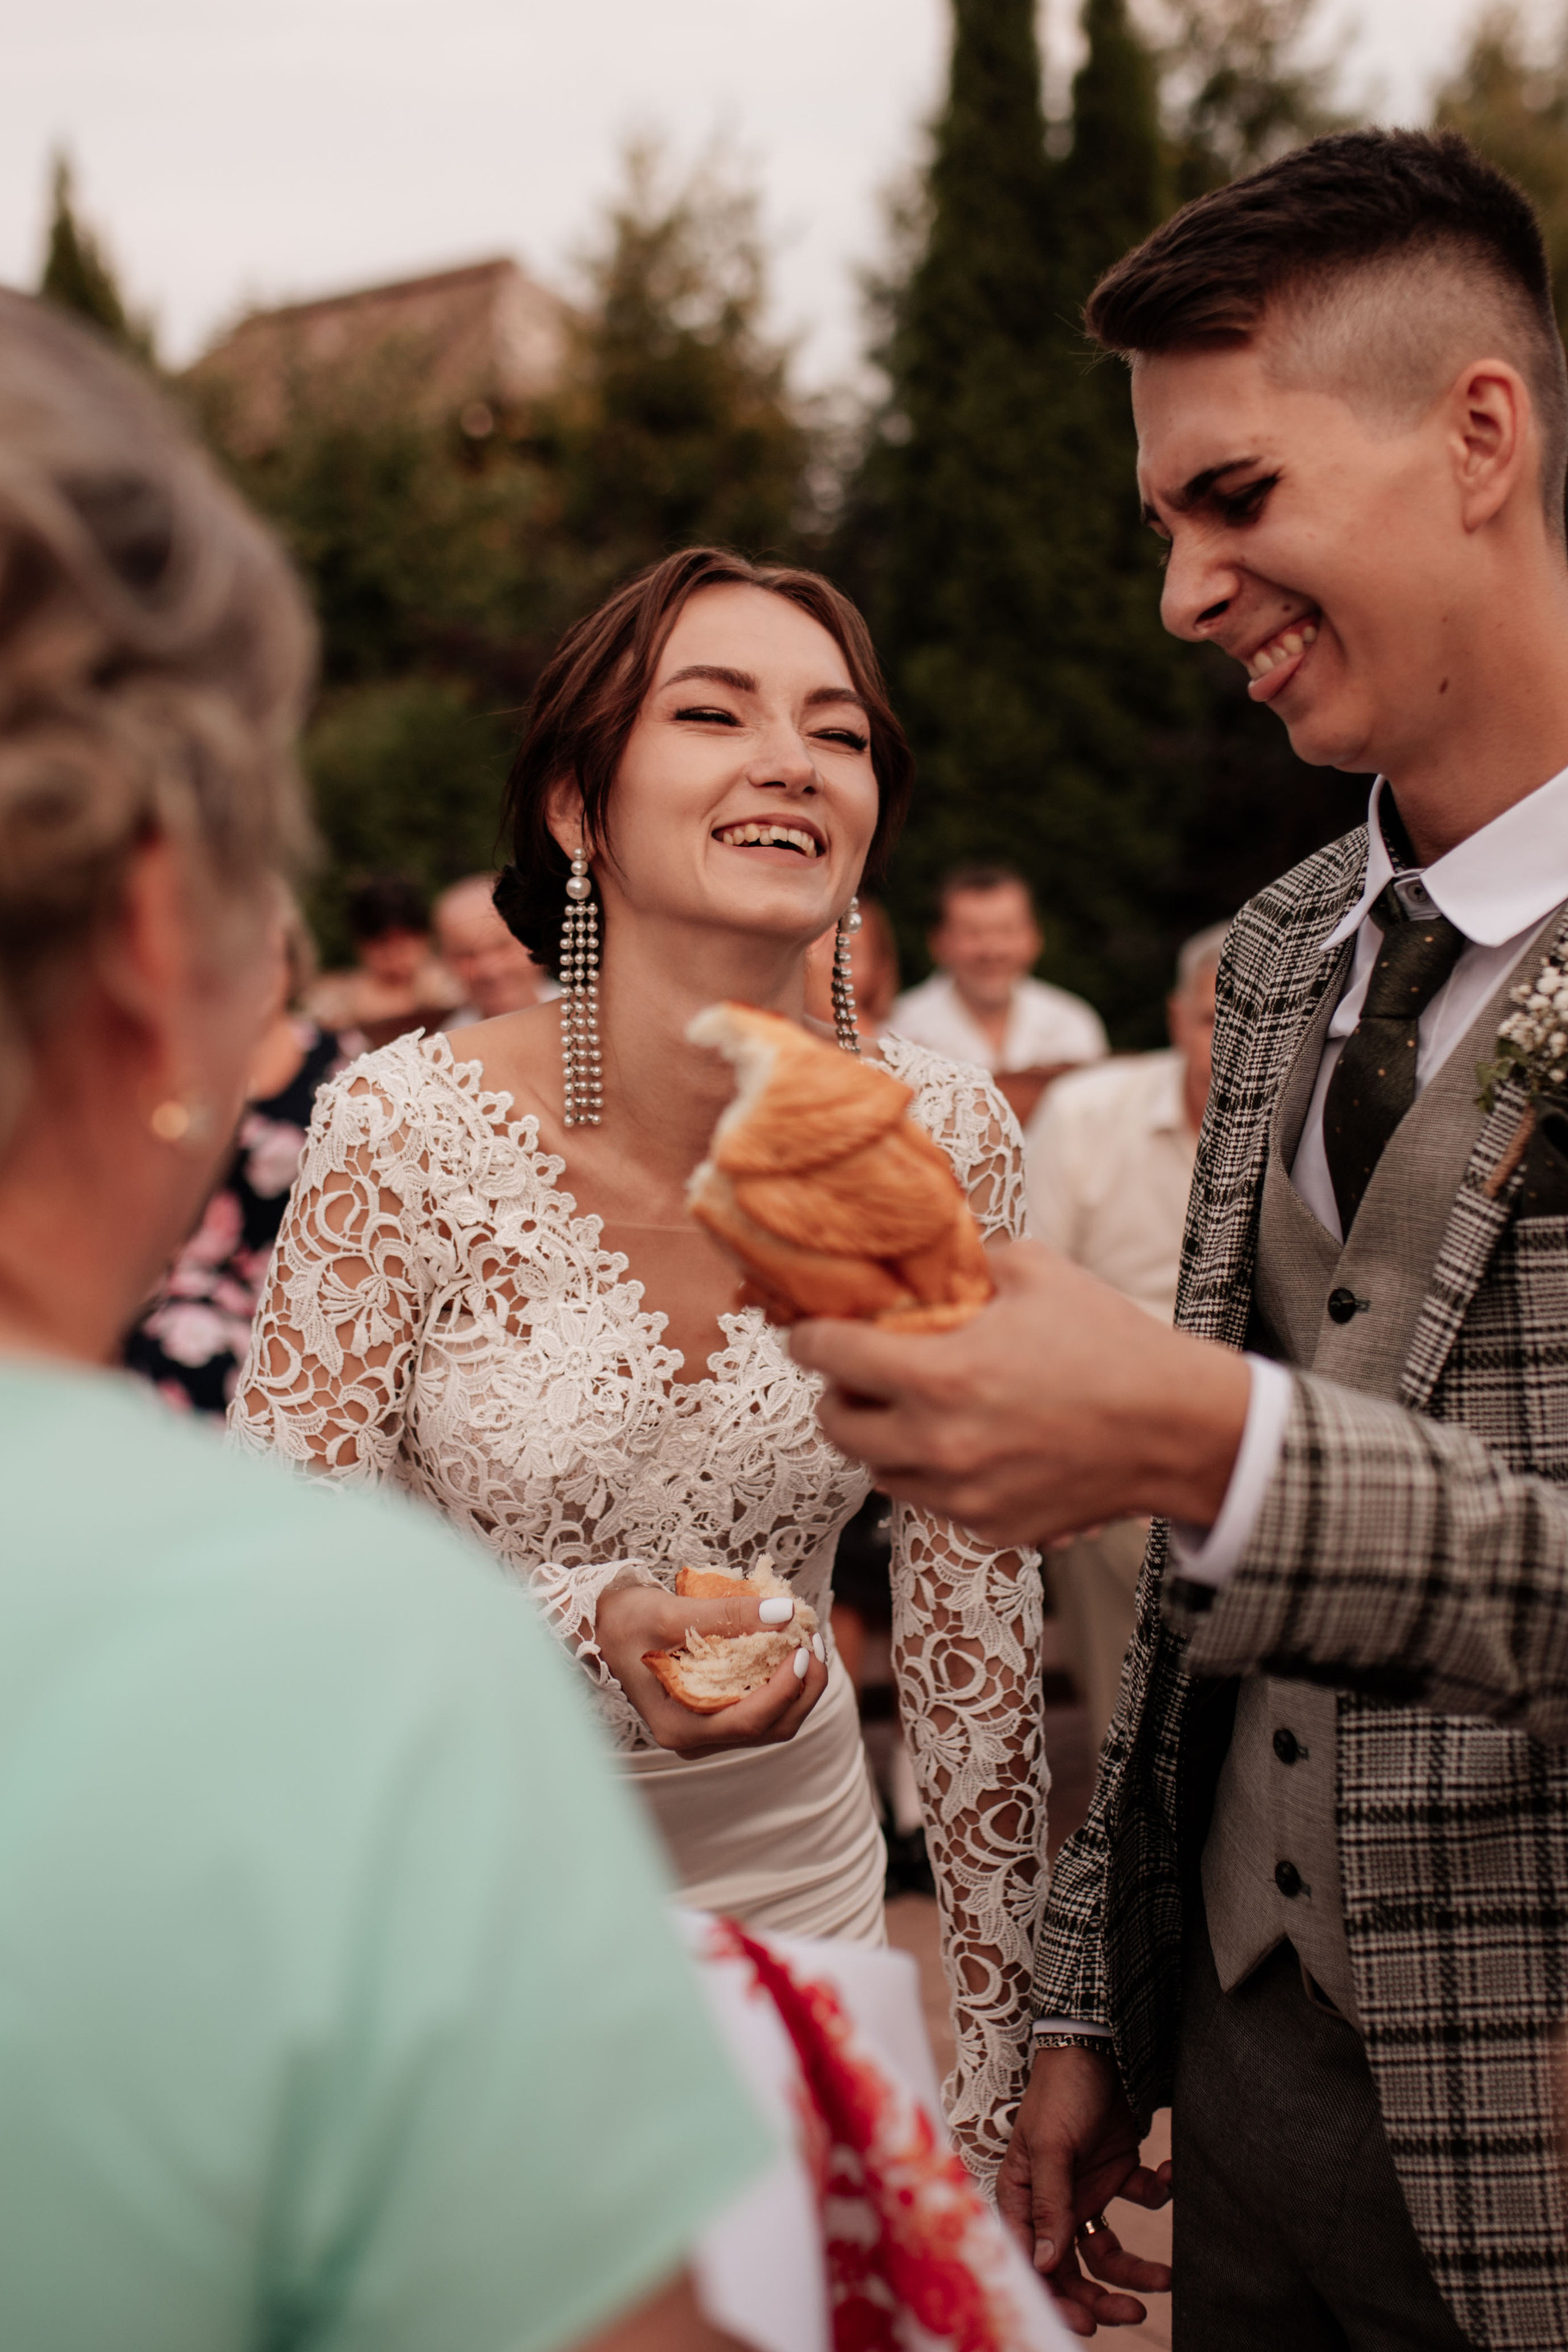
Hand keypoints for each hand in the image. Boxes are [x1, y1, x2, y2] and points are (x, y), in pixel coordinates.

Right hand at [596, 1583, 829, 1757]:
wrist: (599, 1624)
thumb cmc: (624, 1620)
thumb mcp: (668, 1612)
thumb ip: (726, 1614)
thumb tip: (785, 1612)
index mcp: (678, 1726)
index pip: (749, 1722)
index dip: (785, 1689)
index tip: (802, 1648)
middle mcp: (694, 1739)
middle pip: (771, 1728)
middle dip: (803, 1687)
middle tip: (812, 1639)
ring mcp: (706, 1730)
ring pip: (772, 1722)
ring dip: (798, 1685)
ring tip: (806, 1640)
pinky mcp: (713, 1714)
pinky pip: (761, 1708)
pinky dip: (782, 1682)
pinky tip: (787, 1649)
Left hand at [789, 1241, 1249, 1547]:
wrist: (1178, 1429)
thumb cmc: (1111, 1343)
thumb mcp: (1034, 1272)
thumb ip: (966, 1262)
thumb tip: (922, 1255)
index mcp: (942, 1377)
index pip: (832, 1358)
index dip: (808, 1338)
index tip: (804, 1330)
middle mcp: (940, 1446)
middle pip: (838, 1428)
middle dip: (836, 1395)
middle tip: (855, 1373)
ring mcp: (963, 1497)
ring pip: (878, 1472)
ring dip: (881, 1439)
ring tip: (911, 1408)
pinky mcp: (990, 1530)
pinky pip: (930, 1501)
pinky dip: (931, 1472)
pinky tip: (964, 1441)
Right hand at [997, 2045, 1171, 2336]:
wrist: (1099, 2043)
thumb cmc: (1061, 2090)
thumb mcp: (1051, 2145)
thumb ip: (1051, 2205)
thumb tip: (1048, 2264)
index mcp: (1023, 2196)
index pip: (1034, 2262)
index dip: (1057, 2297)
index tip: (1088, 2323)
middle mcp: (1052, 2201)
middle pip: (1074, 2269)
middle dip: (1103, 2297)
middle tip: (1135, 2311)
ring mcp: (1085, 2189)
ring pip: (1108, 2252)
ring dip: (1138, 2268)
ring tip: (1169, 2274)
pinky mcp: (1117, 2173)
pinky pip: (1140, 2202)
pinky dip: (1158, 2195)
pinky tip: (1169, 2177)